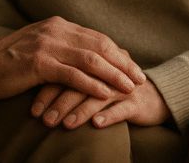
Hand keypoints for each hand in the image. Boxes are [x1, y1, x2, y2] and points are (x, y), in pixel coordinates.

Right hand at [0, 16, 146, 100]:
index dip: (117, 52)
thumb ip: (58, 47)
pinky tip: (105, 94)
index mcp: (57, 25)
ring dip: (114, 74)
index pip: (96, 37)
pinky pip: (73, 75)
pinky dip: (92, 85)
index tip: (133, 66)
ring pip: (90, 59)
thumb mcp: (36, 46)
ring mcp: (47, 45)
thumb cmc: (6, 62)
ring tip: (130, 87)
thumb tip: (82, 57)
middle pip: (99, 45)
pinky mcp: (39, 63)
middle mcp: (55, 31)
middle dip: (123, 62)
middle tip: (140, 78)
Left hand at [31, 79, 171, 129]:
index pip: (66, 72)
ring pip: (99, 96)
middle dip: (60, 102)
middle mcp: (107, 72)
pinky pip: (122, 109)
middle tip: (44, 120)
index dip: (48, 89)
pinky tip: (96, 125)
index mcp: (94, 64)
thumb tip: (37, 90)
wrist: (156, 96)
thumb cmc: (116, 90)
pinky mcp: (137, 102)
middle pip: (80, 83)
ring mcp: (123, 87)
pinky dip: (109, 116)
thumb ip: (70, 81)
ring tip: (66, 124)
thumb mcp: (93, 82)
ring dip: (80, 111)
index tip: (33, 109)